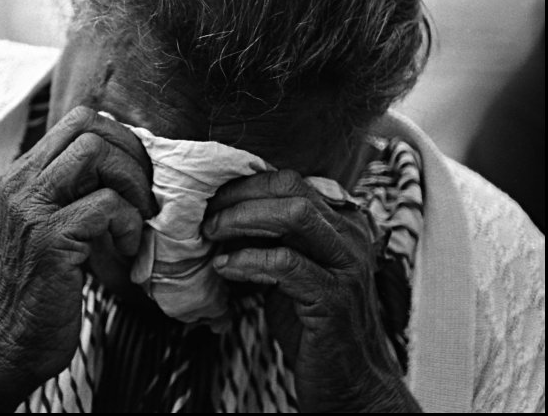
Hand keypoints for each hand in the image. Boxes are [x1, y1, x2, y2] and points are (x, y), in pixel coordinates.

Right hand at [0, 106, 156, 404]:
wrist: (8, 344)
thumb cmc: (42, 287)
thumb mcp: (54, 226)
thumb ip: (77, 192)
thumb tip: (130, 163)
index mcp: (24, 174)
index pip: (79, 119)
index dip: (120, 139)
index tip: (137, 175)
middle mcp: (21, 182)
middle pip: (89, 125)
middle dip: (132, 156)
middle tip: (146, 196)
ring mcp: (31, 207)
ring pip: (95, 152)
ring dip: (132, 184)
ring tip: (138, 220)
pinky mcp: (48, 238)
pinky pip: (106, 204)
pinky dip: (128, 224)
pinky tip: (126, 249)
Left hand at [203, 170, 420, 411]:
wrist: (349, 379)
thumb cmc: (314, 324)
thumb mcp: (293, 269)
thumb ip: (273, 238)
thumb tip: (221, 213)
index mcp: (342, 221)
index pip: (290, 180)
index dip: (245, 184)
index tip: (212, 198)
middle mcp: (351, 234)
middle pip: (291, 188)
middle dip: (240, 196)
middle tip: (206, 215)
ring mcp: (348, 264)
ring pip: (294, 215)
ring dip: (242, 219)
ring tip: (212, 234)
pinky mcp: (335, 297)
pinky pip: (286, 263)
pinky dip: (248, 260)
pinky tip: (225, 267)